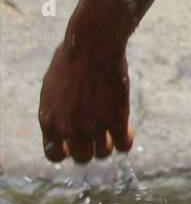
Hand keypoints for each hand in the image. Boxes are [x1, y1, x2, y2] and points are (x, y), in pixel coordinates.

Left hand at [38, 36, 134, 163]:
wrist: (93, 46)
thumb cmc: (72, 58)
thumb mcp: (53, 87)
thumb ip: (56, 109)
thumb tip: (64, 119)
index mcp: (49, 120)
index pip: (55, 155)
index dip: (68, 151)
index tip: (76, 142)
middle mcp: (69, 127)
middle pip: (82, 157)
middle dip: (90, 147)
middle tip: (98, 134)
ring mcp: (93, 126)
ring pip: (103, 153)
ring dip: (109, 143)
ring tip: (113, 130)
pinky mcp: (117, 120)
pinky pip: (123, 145)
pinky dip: (126, 141)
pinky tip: (127, 130)